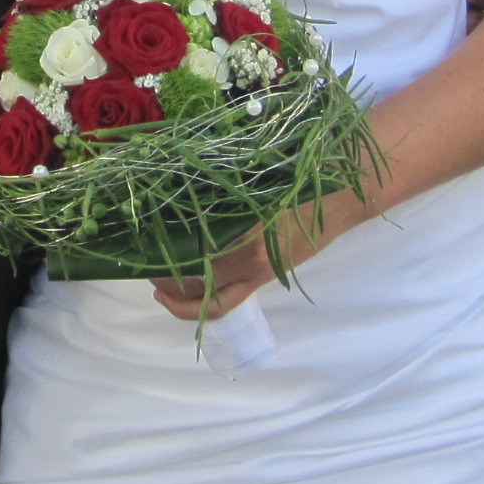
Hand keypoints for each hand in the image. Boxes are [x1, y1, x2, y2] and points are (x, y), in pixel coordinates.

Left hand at [151, 199, 355, 323]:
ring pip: (211, 301)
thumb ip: (222, 192)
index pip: (193, 253)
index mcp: (244, 231)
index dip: (164, 255)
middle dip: (165, 280)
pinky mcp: (266, 277)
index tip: (143, 245)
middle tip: (145, 269)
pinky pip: (230, 302)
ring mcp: (258, 272)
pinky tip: (189, 294)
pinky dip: (205, 305)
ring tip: (161, 286)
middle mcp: (248, 257)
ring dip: (182, 299)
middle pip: (196, 280)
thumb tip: (180, 189)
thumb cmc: (297, 178)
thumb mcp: (255, 181)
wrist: (340, 197)